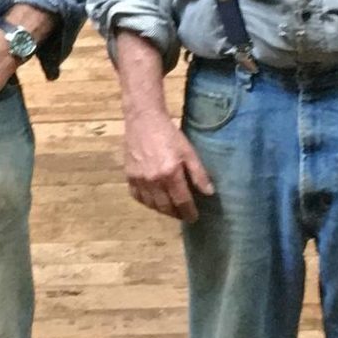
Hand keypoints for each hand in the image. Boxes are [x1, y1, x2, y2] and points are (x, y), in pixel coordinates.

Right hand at [123, 105, 215, 221]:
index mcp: (170, 174)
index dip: (189, 212)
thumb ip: (199, 173)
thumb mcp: (188, 151)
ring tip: (170, 208)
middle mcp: (153, 180)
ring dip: (162, 210)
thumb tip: (209, 193)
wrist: (143, 120)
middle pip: (166, 207)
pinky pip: (138, 197)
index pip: (182, 201)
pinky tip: (154, 200)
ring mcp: (139, 179)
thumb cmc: (169, 134)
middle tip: (183, 214)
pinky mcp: (129, 176)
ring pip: (151, 205)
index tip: (194, 217)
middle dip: (176, 214)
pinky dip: (147, 202)